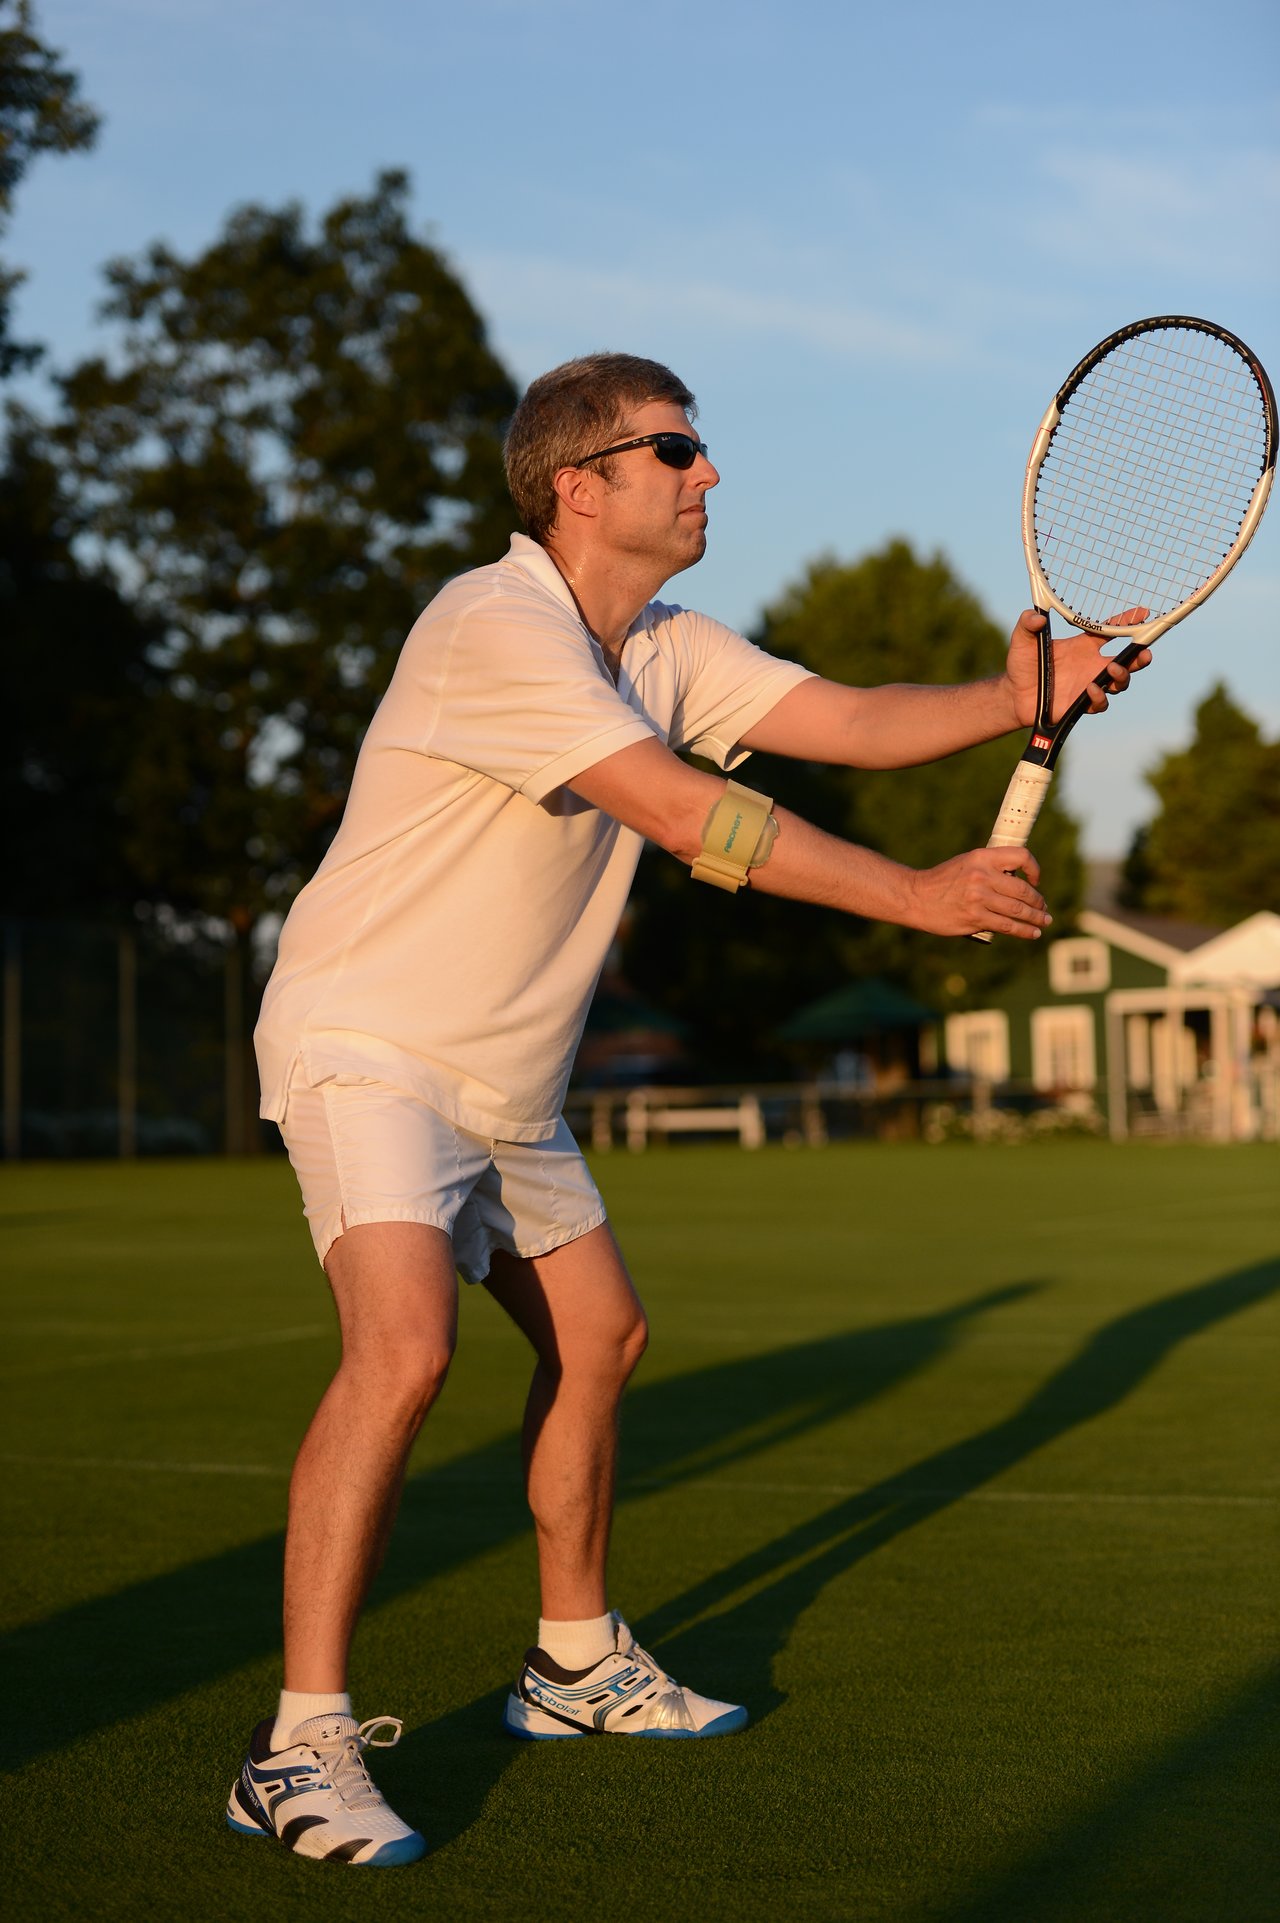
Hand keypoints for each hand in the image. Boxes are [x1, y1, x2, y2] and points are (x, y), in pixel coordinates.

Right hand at [909, 846, 1050, 940]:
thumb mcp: (967, 863)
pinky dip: (1024, 931)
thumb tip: (1019, 883)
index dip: (1034, 868)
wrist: (916, 897)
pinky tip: (1032, 933)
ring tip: (1043, 922)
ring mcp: (979, 898)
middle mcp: (982, 876)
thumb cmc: (943, 881)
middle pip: (1024, 890)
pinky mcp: (975, 918)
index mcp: (982, 857)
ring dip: (1036, 918)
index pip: (1021, 857)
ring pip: (1018, 910)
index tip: (1036, 881)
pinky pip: (1007, 926)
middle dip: (1038, 902)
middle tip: (1043, 909)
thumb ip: (991, 869)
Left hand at [1005, 609, 1152, 727]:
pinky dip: (1099, 696)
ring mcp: (1089, 685)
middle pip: (1127, 661)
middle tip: (1145, 653)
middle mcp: (1091, 665)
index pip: (1111, 631)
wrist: (1014, 695)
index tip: (1142, 613)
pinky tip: (1090, 688)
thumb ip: (1027, 624)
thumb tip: (1037, 616)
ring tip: (1113, 668)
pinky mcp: (1081, 704)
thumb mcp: (1022, 639)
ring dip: (1123, 676)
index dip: (1127, 622)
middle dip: (1141, 656)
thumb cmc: (1021, 664)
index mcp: (1083, 646)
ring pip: (1119, 683)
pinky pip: (1100, 703)